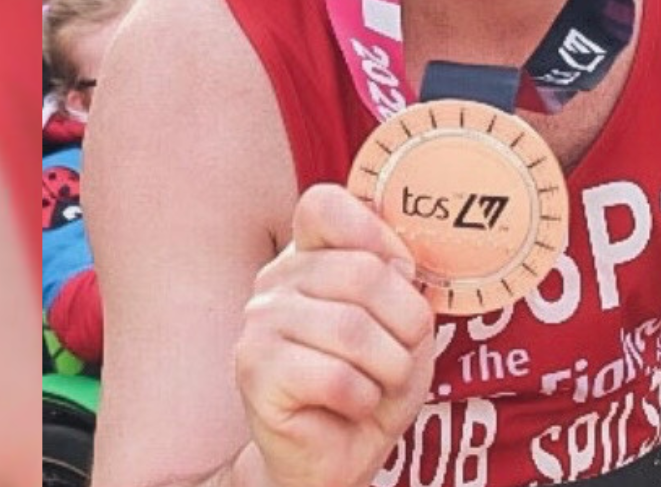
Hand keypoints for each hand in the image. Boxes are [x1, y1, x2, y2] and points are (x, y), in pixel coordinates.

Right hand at [236, 184, 436, 486]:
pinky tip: (351, 405)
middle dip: (405, 324)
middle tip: (399, 355)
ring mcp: (259, 323)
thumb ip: (402, 281)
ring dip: (388, 368)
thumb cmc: (373, 383)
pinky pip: (335, 376)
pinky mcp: (254, 370)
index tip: (399, 275)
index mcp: (309, 257)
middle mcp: (276, 280)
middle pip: (363, 271)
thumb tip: (401, 263)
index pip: (324, 205)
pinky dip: (363, 399)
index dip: (374, 234)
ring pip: (353, 329)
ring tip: (378, 384)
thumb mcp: (405, 324)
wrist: (339, 455)